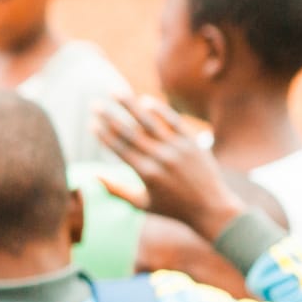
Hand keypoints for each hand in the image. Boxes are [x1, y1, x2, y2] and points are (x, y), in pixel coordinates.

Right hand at [94, 94, 243, 240]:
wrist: (211, 209)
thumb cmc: (172, 209)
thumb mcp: (141, 204)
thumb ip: (116, 190)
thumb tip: (93, 177)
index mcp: (146, 173)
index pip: (119, 148)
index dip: (102, 135)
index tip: (90, 123)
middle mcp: (161, 158)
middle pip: (129, 131)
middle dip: (109, 116)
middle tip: (94, 104)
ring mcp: (178, 148)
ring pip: (149, 121)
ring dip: (130, 105)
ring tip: (114, 92)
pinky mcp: (192, 142)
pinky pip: (174, 121)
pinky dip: (159, 110)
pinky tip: (145, 100)